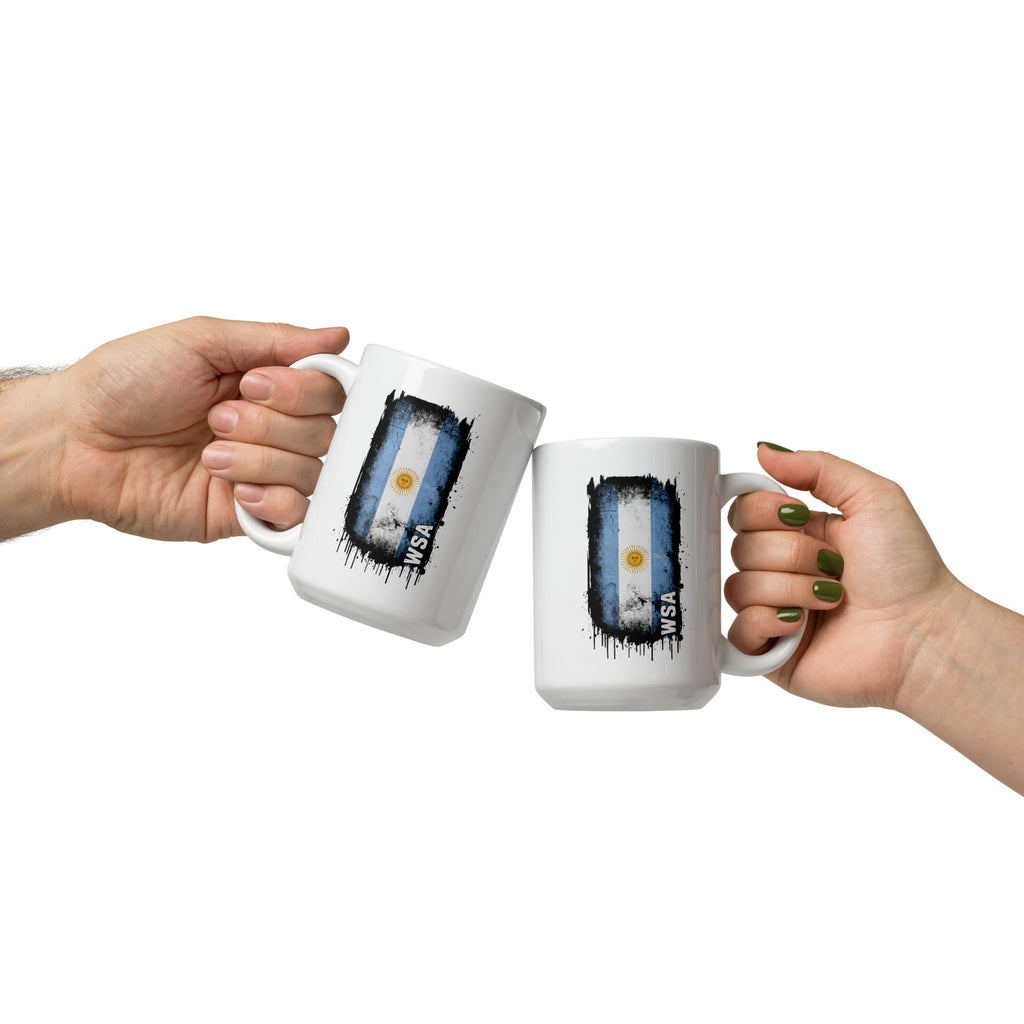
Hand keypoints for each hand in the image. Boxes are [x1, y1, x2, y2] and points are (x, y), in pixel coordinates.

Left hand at [53, 316, 347, 540]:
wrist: (76, 441)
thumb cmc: (123, 384)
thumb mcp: (200, 339)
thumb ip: (275, 339)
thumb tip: (336, 336)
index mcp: (266, 384)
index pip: (328, 391)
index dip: (303, 390)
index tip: (253, 383)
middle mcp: (270, 428)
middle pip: (325, 432)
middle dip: (270, 424)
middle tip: (217, 417)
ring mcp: (261, 473)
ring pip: (310, 472)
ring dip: (258, 459)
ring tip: (208, 453)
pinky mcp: (245, 514)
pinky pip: (294, 515)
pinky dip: (271, 499)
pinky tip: (233, 488)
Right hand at [726, 445, 965, 710]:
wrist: (924, 635)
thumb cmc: (908, 570)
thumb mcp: (872, 496)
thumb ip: (818, 466)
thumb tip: (762, 450)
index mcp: (796, 534)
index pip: (742, 510)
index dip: (762, 510)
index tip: (799, 516)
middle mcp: (779, 571)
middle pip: (739, 547)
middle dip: (790, 553)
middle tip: (834, 565)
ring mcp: (771, 612)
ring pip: (738, 587)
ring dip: (790, 588)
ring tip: (831, 600)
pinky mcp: (769, 653)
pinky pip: (736, 631)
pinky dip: (767, 621)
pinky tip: (801, 625)